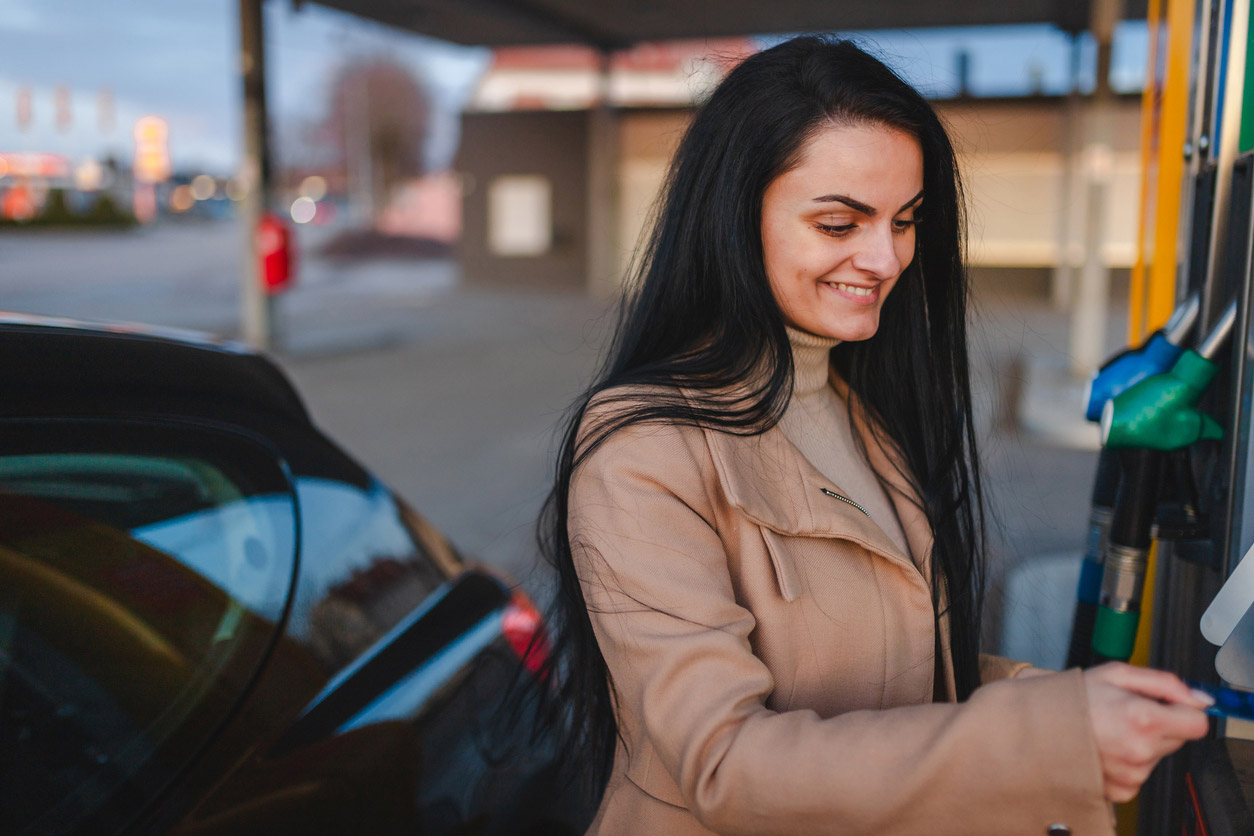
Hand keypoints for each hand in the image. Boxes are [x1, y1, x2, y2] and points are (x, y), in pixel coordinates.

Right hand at [1083, 662, 1210, 801]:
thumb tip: (1200, 698)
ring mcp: (1131, 774)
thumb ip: (1166, 683)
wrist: (1034, 726)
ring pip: (1157, 756)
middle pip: (1178, 739)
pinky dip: (1127, 762)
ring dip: (1141, 743)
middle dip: (1159, 724)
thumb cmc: (1069, 698)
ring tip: (1108, 730)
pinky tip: (1104, 749)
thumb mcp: (1117, 674)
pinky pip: (1140, 774)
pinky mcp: (1121, 790)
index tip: (1170, 707)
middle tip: (1125, 712)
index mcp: (1142, 718)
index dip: (1185, 711)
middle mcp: (1140, 750)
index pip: (1198, 724)